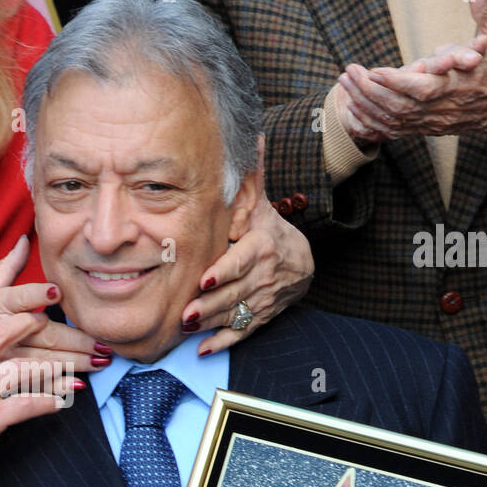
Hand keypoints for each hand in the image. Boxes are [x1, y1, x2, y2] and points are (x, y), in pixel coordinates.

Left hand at [180, 191, 313, 355]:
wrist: (300, 261)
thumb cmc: (270, 230)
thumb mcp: (262, 206)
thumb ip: (252, 178)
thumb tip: (256, 137)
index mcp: (261, 247)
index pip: (241, 261)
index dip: (225, 270)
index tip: (207, 278)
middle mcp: (262, 276)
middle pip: (233, 292)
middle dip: (209, 304)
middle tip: (186, 312)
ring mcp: (262, 299)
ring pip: (234, 314)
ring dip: (210, 323)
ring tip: (187, 327)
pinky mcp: (260, 317)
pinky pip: (242, 333)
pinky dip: (222, 343)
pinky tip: (203, 350)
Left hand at [336, 0, 486, 143]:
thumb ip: (485, 5)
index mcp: (458, 85)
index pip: (419, 88)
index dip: (393, 81)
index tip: (371, 70)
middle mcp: (442, 108)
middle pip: (397, 106)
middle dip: (368, 92)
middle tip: (347, 72)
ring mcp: (434, 121)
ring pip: (392, 120)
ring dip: (364, 104)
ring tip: (343, 84)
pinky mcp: (429, 128)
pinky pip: (394, 130)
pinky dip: (372, 121)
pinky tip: (353, 108)